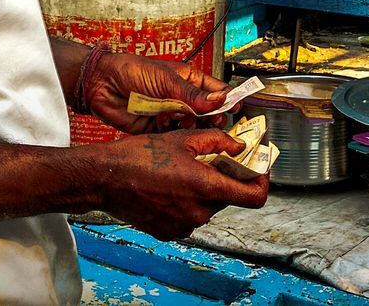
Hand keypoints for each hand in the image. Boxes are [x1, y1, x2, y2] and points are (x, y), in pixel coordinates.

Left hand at [81, 52, 234, 133]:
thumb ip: (193, 95)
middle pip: (208, 114)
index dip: (229, 100)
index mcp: (190, 81)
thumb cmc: (133, 71)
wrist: (102, 84)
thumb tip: (221, 100)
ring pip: (192, 127)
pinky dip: (170, 133)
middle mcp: (183, 99)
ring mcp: (171, 114)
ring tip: (180, 119)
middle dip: (211, 119)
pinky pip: (173, 137)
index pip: (218, 91)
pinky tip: (161, 123)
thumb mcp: (167, 80)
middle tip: (212, 122)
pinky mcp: (157, 129)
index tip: (238, 110)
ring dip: (188, 125)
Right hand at [92, 129, 269, 240]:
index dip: (262, 181)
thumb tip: (239, 145)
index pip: (255, 197)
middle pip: (229, 197)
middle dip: (227, 177)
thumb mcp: (184, 138)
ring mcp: (184, 225)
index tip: (259, 167)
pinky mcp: (169, 231)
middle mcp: (199, 212)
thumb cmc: (141, 156)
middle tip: (217, 157)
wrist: (106, 178)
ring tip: (187, 168)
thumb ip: (218, 141)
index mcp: (207, 188)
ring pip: (209, 206)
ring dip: (206, 188)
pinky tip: (173, 183)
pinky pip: (190, 215)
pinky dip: (189, 200)